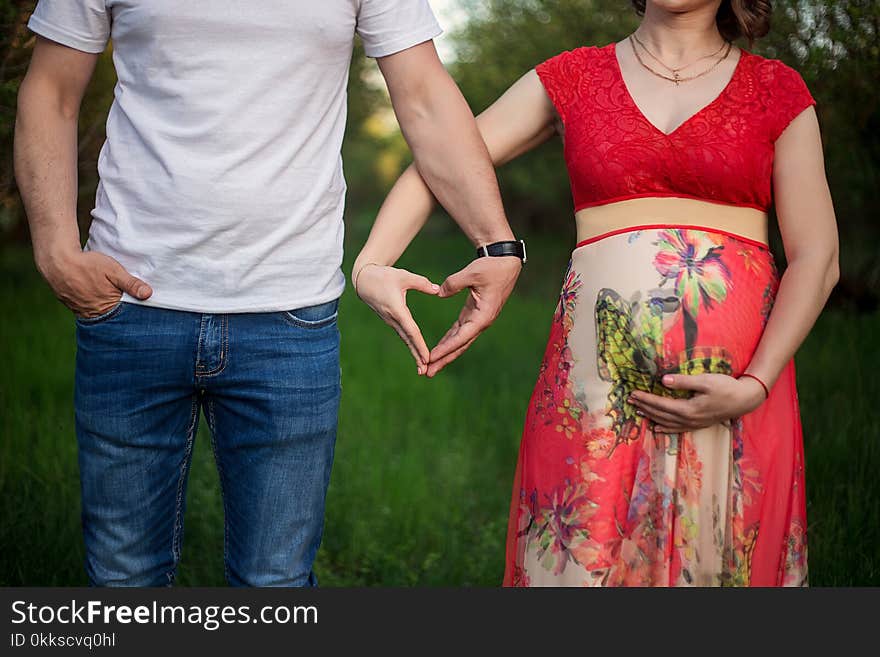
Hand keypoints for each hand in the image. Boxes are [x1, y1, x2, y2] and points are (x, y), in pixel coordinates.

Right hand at [37, 247, 151, 317]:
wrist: (56, 260)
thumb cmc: (87, 264)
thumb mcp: (114, 271)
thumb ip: (131, 284)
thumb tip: (148, 294)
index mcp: (105, 308)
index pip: (123, 317)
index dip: (132, 314)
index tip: (140, 313)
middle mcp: (91, 313)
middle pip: (110, 317)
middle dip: (119, 313)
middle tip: (125, 305)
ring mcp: (79, 310)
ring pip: (97, 313)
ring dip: (105, 309)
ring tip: (110, 300)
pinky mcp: (69, 304)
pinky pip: (84, 308)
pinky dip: (92, 304)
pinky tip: (95, 296)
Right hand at [354, 263, 439, 373]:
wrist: (364, 280)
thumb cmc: (384, 276)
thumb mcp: (403, 276)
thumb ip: (421, 283)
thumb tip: (437, 290)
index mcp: (397, 309)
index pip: (411, 330)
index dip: (419, 344)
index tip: (427, 357)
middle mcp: (393, 319)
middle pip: (408, 340)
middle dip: (416, 356)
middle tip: (425, 371)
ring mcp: (390, 321)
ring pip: (405, 339)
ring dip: (414, 353)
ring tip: (423, 368)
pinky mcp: (391, 321)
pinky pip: (402, 335)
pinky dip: (410, 345)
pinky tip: (417, 354)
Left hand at [426, 256, 520, 376]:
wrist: (505, 262)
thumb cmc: (491, 267)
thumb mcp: (472, 273)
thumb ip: (453, 284)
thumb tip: (439, 293)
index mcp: (483, 316)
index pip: (461, 337)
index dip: (445, 348)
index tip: (431, 358)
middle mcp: (481, 321)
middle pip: (460, 345)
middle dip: (443, 359)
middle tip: (428, 372)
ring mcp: (478, 319)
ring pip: (459, 341)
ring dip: (445, 353)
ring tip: (430, 365)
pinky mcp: (474, 314)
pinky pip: (459, 331)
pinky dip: (449, 340)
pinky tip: (439, 349)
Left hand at [628, 373, 766, 433]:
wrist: (745, 400)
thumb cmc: (726, 387)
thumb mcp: (705, 381)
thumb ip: (683, 382)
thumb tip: (663, 380)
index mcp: (688, 409)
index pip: (661, 404)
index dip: (646, 399)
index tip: (633, 393)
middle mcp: (689, 420)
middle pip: (661, 414)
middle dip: (644, 406)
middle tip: (630, 400)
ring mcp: (693, 424)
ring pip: (667, 422)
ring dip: (651, 416)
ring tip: (638, 411)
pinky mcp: (698, 424)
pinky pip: (677, 429)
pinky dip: (665, 428)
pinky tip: (657, 428)